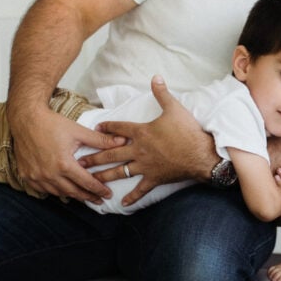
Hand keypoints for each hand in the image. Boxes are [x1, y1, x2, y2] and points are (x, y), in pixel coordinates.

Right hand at [8, 103, 124, 202]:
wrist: (26, 119)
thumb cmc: (52, 123)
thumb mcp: (78, 131)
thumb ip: (101, 140)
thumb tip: (122, 141)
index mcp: (64, 164)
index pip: (86, 182)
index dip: (98, 189)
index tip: (107, 194)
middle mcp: (49, 174)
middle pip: (73, 192)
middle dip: (87, 197)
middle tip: (98, 200)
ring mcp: (36, 177)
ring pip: (58, 193)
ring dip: (72, 195)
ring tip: (83, 196)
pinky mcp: (26, 175)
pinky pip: (43, 190)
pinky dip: (54, 191)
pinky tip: (61, 190)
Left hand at [77, 76, 215, 206]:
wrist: (200, 154)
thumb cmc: (187, 131)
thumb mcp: (174, 108)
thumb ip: (162, 93)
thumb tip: (155, 77)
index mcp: (141, 132)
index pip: (119, 128)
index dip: (107, 127)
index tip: (96, 128)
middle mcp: (139, 150)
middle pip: (112, 153)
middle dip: (94, 157)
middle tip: (79, 161)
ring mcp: (145, 166)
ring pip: (120, 172)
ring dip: (104, 176)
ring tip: (90, 180)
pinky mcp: (154, 178)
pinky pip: (140, 189)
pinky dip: (132, 197)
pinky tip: (122, 204)